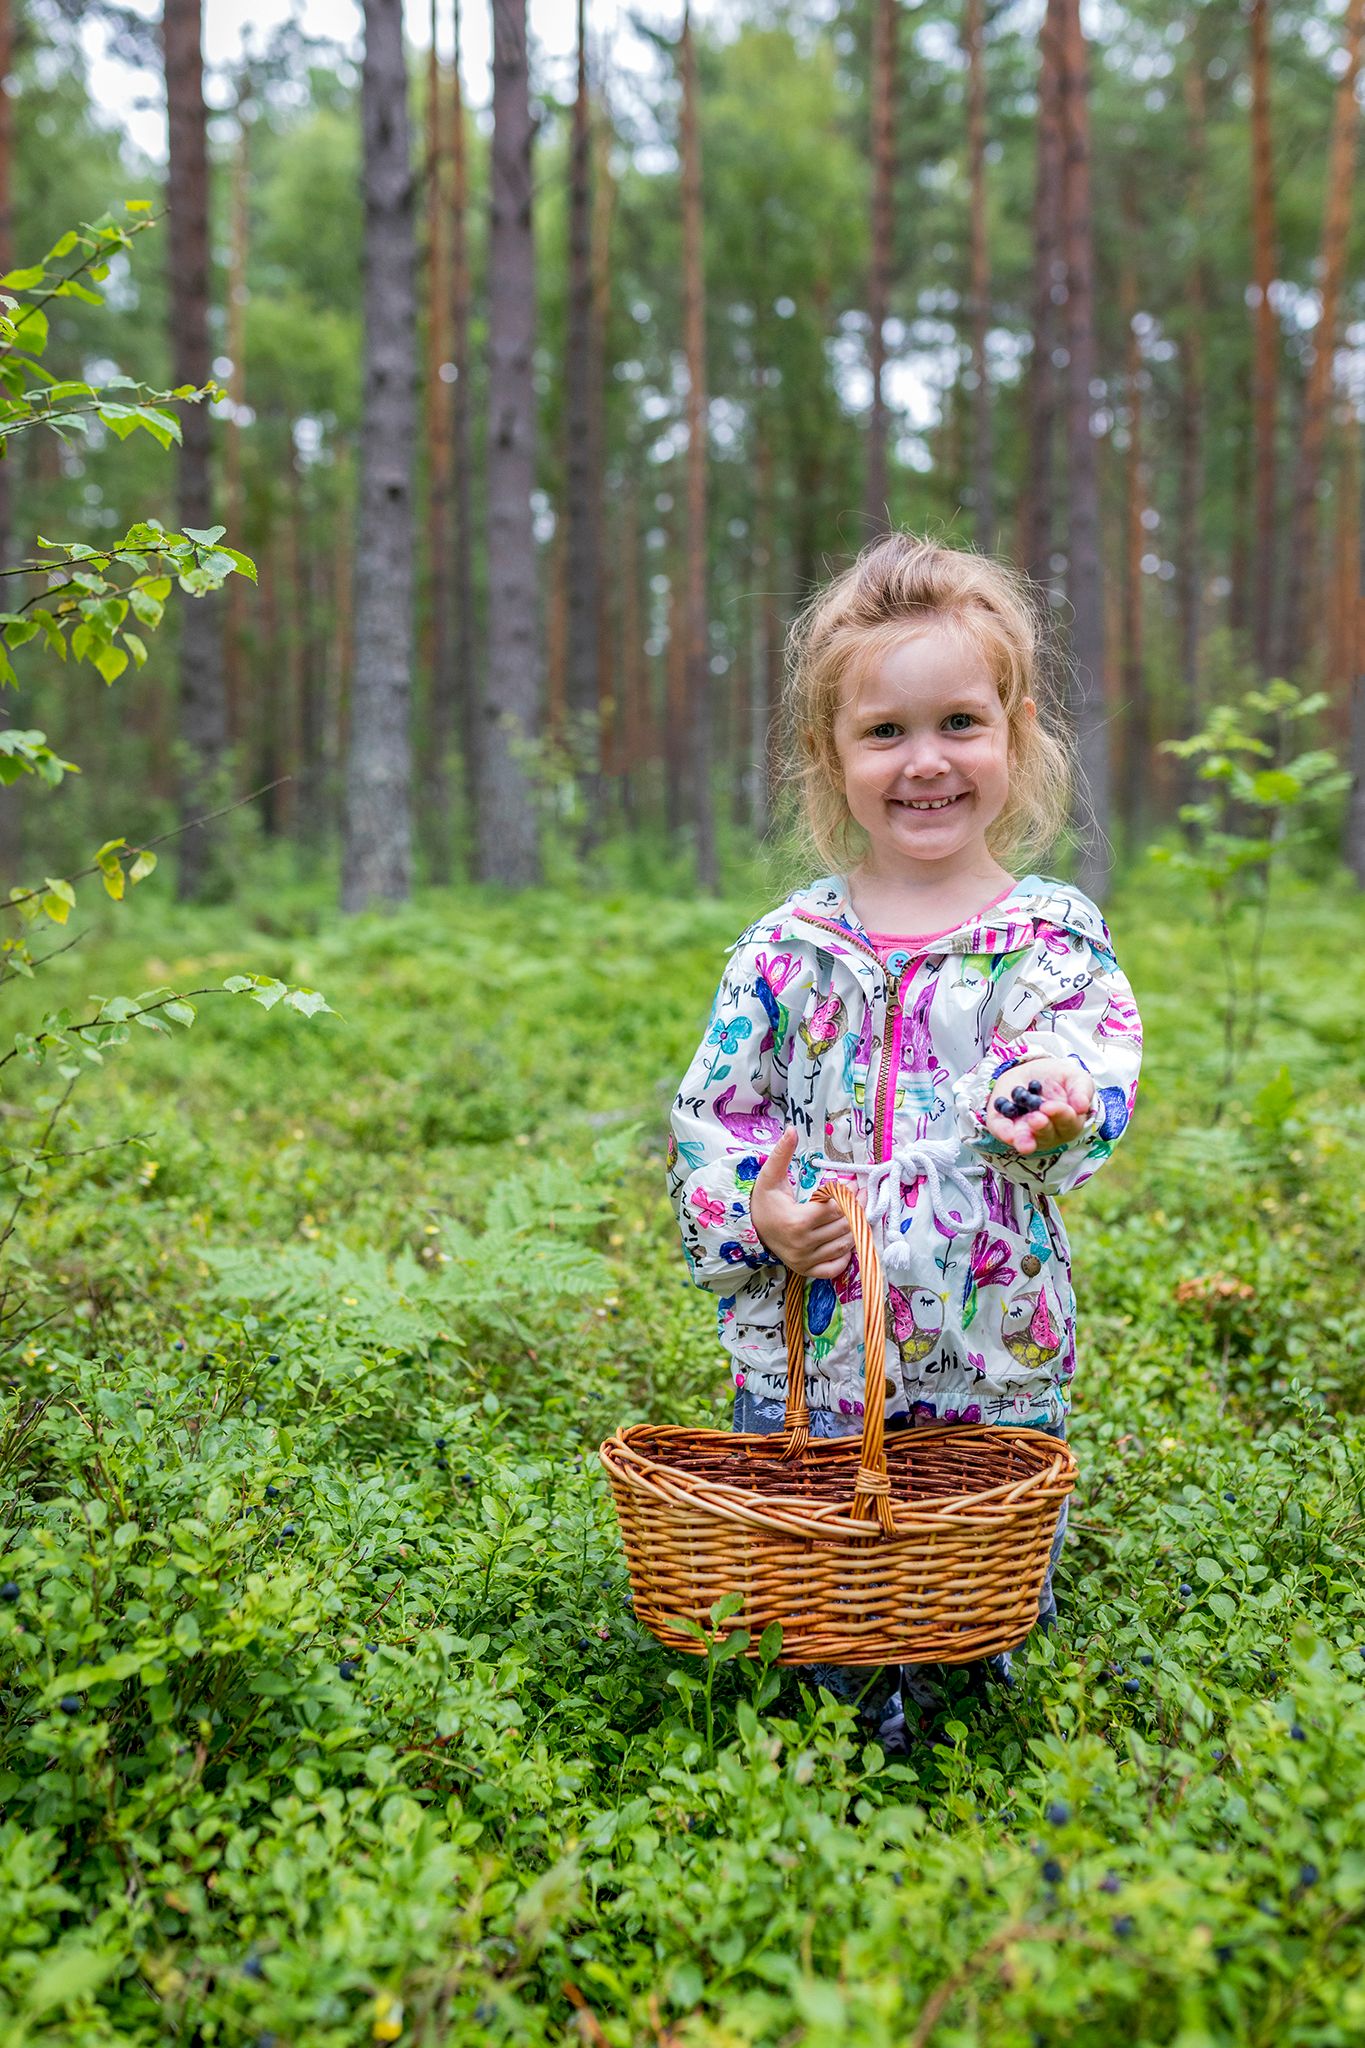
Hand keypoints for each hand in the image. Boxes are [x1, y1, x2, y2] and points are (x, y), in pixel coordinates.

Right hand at [749, 1128, 854, 1277]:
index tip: (852, 1185)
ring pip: (844, 1245)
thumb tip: (791, 1130)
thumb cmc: (763, 1201)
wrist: (750, 1228)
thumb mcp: (770, 1176)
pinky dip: (845, 1255)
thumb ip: (782, 1154)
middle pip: (843, 1226)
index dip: (846, 1195)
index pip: (835, 1209)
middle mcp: (802, 1244)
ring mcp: (805, 1260)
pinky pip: (836, 1267)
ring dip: (853, 1229)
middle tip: (860, 1195)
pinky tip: (844, 1238)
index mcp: (796, 1222)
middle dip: (855, 1209)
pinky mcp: (807, 1270)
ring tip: (854, 1213)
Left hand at [984, 1058, 1094, 1155]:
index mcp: (1069, 1122)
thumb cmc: (1059, 1078)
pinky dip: (1004, 1133)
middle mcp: (1048, 1132)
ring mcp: (1026, 1132)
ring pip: (1025, 1139)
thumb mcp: (1075, 1077)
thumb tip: (1082, 1107)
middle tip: (1036, 1118)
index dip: (1060, 1115)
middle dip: (1041, 1127)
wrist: (1031, 1071)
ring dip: (1023, 1138)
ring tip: (1018, 1136)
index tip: (1050, 1107)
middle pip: (1046, 1135)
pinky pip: (1003, 1133)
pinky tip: (1006, 1134)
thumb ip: (1081, 1090)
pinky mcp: (1004, 1126)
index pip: (1067, 1122)